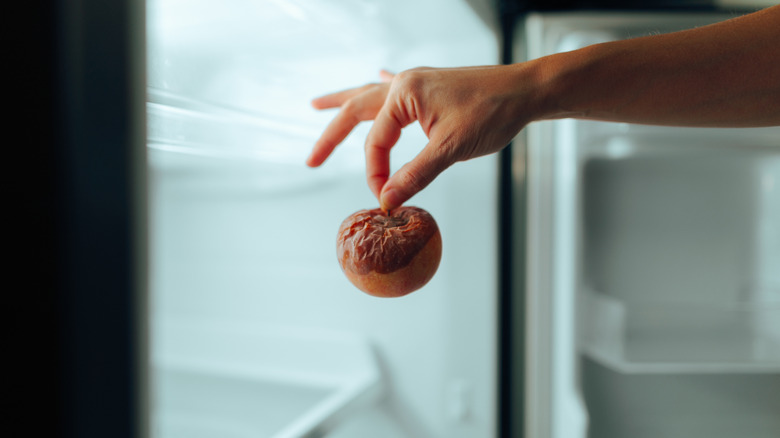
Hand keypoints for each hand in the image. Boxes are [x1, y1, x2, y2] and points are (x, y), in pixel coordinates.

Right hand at [308, 66, 531, 210]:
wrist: (526, 91)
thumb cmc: (492, 113)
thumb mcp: (449, 149)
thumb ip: (415, 174)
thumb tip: (386, 199)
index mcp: (403, 94)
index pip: (376, 141)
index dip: (376, 174)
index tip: (385, 198)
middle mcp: (404, 84)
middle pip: (357, 110)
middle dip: (331, 134)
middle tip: (311, 160)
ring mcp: (417, 83)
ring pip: (372, 97)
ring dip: (345, 104)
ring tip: (317, 105)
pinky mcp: (431, 87)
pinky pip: (396, 89)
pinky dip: (381, 88)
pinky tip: (377, 77)